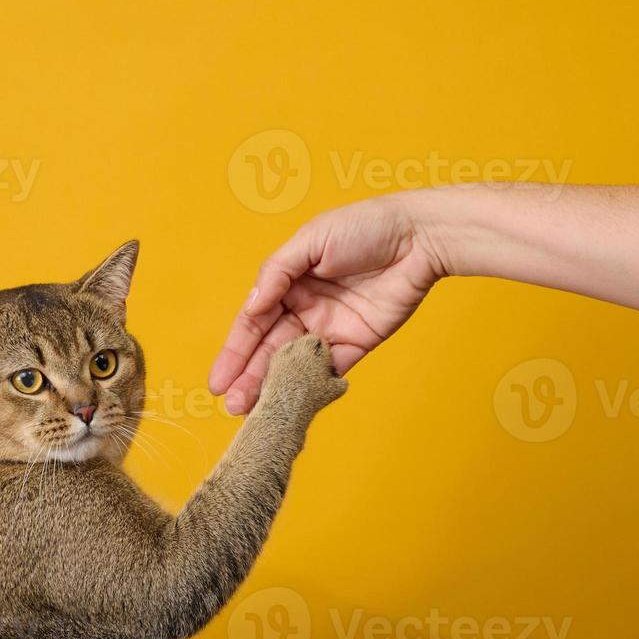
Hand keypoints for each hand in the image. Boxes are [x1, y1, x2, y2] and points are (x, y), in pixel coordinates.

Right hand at [208, 193, 445, 413]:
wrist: (420, 236)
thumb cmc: (365, 226)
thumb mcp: (310, 240)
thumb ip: (277, 273)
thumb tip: (251, 307)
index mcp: (287, 284)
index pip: (253, 323)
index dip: (234, 352)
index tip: (218, 381)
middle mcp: (304, 309)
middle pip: (269, 350)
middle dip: (249, 378)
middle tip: (233, 406)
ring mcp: (329, 328)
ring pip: (294, 364)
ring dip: (274, 387)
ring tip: (254, 411)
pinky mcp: (357, 343)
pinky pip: (329, 370)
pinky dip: (311, 387)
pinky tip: (292, 403)